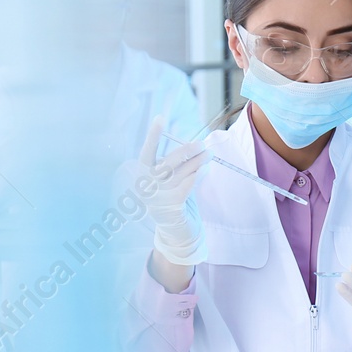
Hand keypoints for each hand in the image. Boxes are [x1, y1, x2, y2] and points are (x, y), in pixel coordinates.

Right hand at [134, 116, 208, 264]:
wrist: (176, 233)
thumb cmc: (174, 200)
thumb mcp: (170, 182)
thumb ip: (175, 166)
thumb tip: (192, 145)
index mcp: (143, 176)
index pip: (146, 152)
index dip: (153, 136)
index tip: (160, 118)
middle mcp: (147, 187)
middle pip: (168, 162)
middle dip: (186, 150)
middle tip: (202, 144)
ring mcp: (158, 198)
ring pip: (181, 173)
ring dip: (197, 161)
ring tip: (208, 154)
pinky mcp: (173, 208)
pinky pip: (187, 186)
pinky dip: (197, 175)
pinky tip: (205, 169)